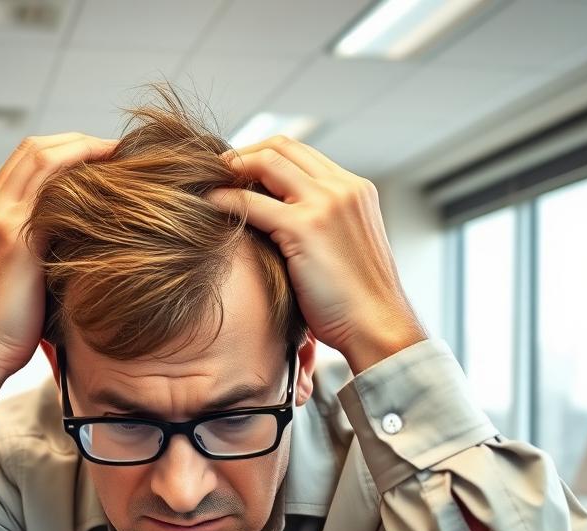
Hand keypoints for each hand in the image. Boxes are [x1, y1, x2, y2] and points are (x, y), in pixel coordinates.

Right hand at [0, 133, 117, 417]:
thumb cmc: (2, 326)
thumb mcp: (16, 275)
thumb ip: (37, 249)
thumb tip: (77, 246)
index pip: (26, 159)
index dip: (65, 149)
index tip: (101, 157)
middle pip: (35, 147)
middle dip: (80, 141)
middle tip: (119, 149)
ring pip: (43, 159)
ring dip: (85, 151)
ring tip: (121, 159)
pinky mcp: (15, 241)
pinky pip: (52, 193)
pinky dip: (82, 183)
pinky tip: (111, 190)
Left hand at [208, 136, 426, 373]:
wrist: (378, 326)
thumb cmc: (357, 303)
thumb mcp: (344, 249)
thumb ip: (321, 227)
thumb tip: (282, 227)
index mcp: (355, 190)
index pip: (302, 153)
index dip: (265, 156)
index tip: (238, 172)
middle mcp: (343, 188)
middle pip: (283, 147)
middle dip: (244, 154)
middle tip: (216, 172)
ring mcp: (327, 204)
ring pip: (268, 162)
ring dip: (233, 168)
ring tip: (208, 182)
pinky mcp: (307, 227)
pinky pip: (254, 202)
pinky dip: (227, 198)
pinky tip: (209, 204)